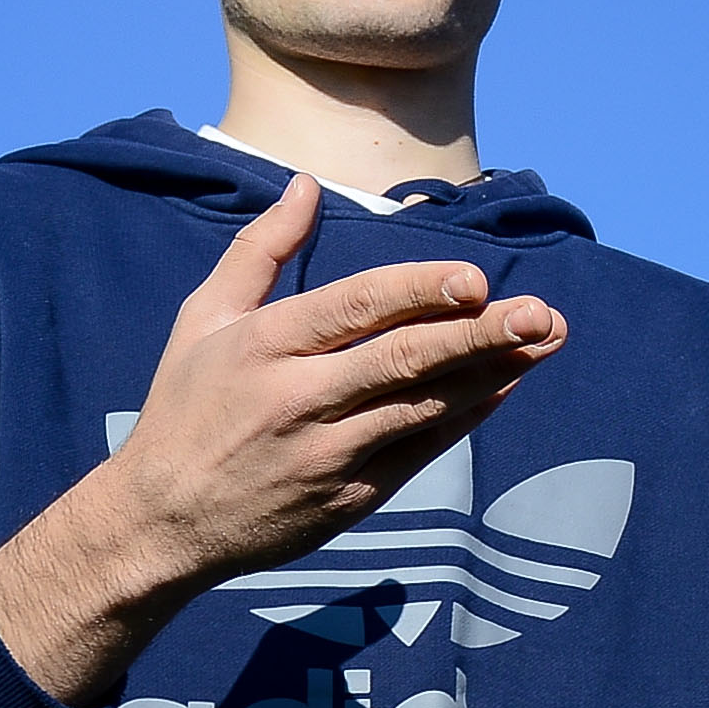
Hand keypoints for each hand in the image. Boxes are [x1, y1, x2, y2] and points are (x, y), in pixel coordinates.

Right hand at [0, 174, 569, 701]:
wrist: (162, 523)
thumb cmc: (185, 408)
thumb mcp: (203, 320)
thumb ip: (260, 250)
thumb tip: (306, 184)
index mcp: (265, 346)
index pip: (356, 309)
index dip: (419, 292)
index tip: (476, 278)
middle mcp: (300, 400)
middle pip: (404, 360)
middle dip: (480, 334)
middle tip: (541, 313)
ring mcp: (330, 454)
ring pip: (425, 405)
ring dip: (491, 371)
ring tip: (546, 338)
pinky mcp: (351, 498)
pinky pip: (423, 448)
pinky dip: (468, 414)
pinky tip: (507, 382)